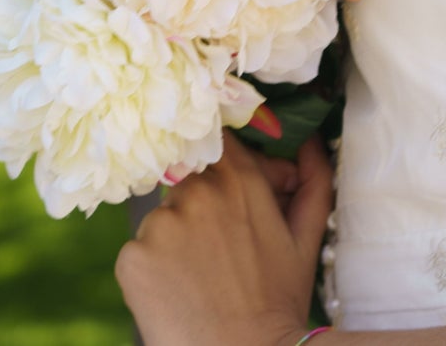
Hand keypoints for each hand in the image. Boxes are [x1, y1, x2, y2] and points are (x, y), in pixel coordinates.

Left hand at [116, 130, 333, 345]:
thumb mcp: (305, 238)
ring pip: (164, 218)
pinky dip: (153, 268)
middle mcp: (196, 190)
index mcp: (239, 178)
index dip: (224, 165)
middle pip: (190, 182)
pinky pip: (139, 251)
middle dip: (203, 206)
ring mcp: (160, 223)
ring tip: (199, 277)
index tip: (229, 190)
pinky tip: (176, 293)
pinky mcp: (132, 258)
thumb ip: (313, 180)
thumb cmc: (278, 303)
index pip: (218, 143)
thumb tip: (311, 140)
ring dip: (177, 237)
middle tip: (221, 249)